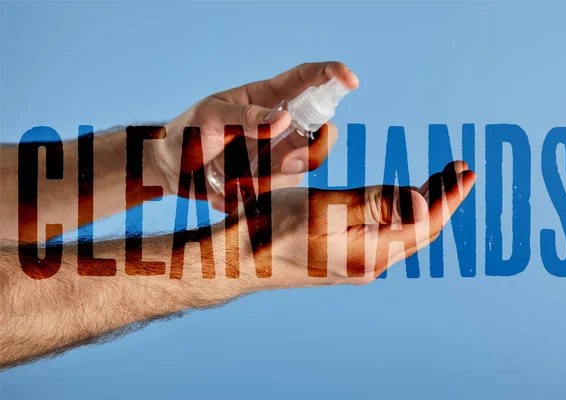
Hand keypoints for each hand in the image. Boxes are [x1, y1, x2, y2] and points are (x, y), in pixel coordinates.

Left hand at [152, 62, 358, 210]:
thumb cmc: (185, 134)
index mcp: (264, 98)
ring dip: (278, 176)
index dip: (331, 76)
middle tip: (286, 162)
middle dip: (314, 148)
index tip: (351, 81)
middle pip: (319, 130)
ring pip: (304, 164)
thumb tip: (286, 119)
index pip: (304, 80)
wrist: (169, 171)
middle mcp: (278, 126)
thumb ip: (244, 116)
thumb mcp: (209, 118)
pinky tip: (228, 191)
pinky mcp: (269, 180)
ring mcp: (276, 154)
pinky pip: (282, 188)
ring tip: (239, 181)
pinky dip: (257, 193)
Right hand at [219, 161, 475, 291]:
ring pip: (404, 233)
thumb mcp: (323, 207)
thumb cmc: (272, 228)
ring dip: (424, 205)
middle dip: (443, 199)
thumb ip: (375, 204)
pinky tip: (399, 202)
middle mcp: (370, 264)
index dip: (450, 197)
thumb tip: (424, 203)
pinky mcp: (345, 260)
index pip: (426, 223)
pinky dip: (402, 214)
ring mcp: (358, 265)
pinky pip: (387, 237)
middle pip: (421, 229)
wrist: (239, 258)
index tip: (466, 172)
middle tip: (457, 170)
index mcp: (370, 253)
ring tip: (437, 181)